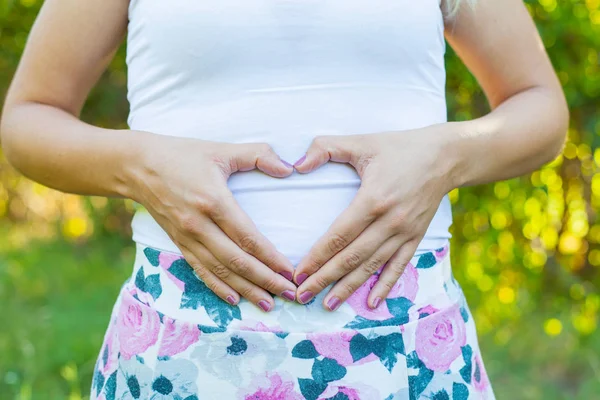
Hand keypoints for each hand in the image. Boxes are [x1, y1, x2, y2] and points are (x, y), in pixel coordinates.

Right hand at [127, 133, 297, 310]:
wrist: (137, 165)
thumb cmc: (183, 155)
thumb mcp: (221, 149)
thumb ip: (258, 155)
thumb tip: (289, 168)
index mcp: (213, 201)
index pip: (248, 238)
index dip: (271, 258)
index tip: (290, 272)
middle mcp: (199, 225)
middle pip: (238, 261)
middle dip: (266, 280)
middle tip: (289, 294)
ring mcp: (187, 237)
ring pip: (221, 271)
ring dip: (246, 289)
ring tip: (268, 303)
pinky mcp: (178, 243)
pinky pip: (201, 270)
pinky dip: (218, 287)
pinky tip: (234, 299)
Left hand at [292, 125, 454, 309]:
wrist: (446, 156)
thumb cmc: (399, 147)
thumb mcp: (361, 142)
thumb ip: (326, 148)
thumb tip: (296, 165)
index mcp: (372, 200)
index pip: (338, 236)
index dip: (316, 258)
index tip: (298, 274)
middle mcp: (389, 222)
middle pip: (351, 258)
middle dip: (324, 279)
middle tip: (302, 296)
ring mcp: (405, 232)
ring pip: (372, 266)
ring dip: (349, 287)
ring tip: (328, 305)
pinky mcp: (416, 237)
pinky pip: (399, 266)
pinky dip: (386, 286)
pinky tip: (372, 303)